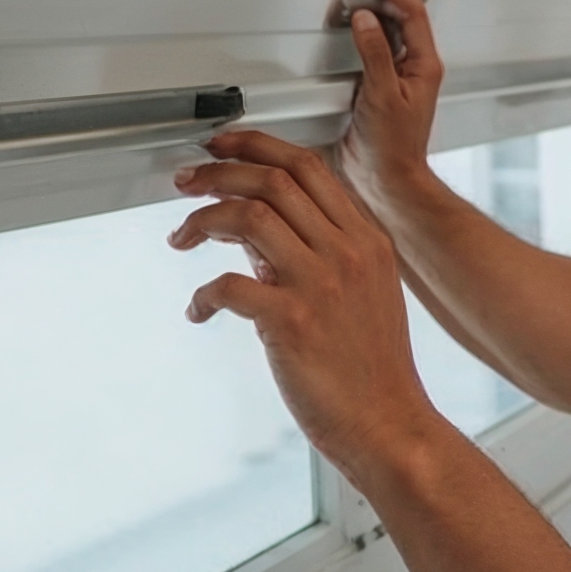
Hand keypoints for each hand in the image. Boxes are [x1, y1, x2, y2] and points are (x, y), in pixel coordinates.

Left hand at [171, 130, 449, 477]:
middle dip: (219, 171)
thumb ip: (316, 256)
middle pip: (275, 180)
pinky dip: (202, 294)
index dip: (258, 148)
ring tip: (182, 238)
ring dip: (201, 220)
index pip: (309, 167)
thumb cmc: (371, 370)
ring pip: (248, 217)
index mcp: (366, 241)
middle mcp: (348, 253)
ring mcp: (321, 285)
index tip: (223, 147)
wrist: (388, 424)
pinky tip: (199, 310)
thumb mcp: (361, 295)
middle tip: (187, 182)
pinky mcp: (292, 322)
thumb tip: (254, 232)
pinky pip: (228, 285)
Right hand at [340, 0, 443, 209]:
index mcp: (425, 65)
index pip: (411, 11)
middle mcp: (414, 67)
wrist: (387, 179)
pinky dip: (357, 33)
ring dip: (369, 10)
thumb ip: (374, 54)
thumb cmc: (395, 148)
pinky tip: (345, 29)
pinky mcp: (378, 85)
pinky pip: (370, 48)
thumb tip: (366, 20)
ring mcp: (397, 75)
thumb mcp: (383, 95)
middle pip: (401, 14)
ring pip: (386, 29)